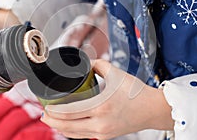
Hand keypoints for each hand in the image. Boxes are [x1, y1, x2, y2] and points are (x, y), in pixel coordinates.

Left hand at [41, 59, 173, 139]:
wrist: (152, 109)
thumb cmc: (136, 92)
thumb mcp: (116, 73)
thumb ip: (98, 65)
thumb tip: (85, 63)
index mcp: (101, 106)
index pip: (70, 112)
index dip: (54, 111)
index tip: (46, 106)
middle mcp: (101, 122)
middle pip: (68, 126)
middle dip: (52, 121)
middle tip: (43, 114)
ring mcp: (103, 132)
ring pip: (74, 134)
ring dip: (60, 128)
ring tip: (51, 120)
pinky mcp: (106, 136)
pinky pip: (83, 135)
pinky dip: (72, 131)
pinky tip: (67, 125)